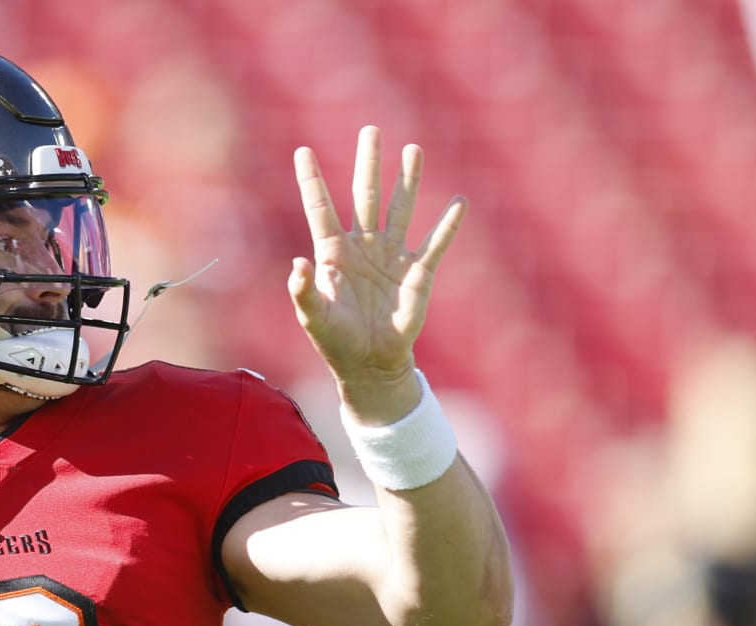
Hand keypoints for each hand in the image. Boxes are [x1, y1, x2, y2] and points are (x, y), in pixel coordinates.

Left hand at [288, 128, 464, 419]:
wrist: (370, 365)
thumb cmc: (336, 341)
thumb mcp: (313, 318)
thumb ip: (303, 292)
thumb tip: (297, 265)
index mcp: (333, 254)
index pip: (321, 208)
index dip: (312, 181)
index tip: (303, 151)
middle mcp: (363, 247)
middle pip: (365, 196)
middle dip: (368, 164)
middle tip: (370, 130)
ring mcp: (392, 256)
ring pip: (400, 209)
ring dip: (408, 180)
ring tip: (413, 150)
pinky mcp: (418, 273)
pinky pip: (435, 243)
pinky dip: (448, 224)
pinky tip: (459, 201)